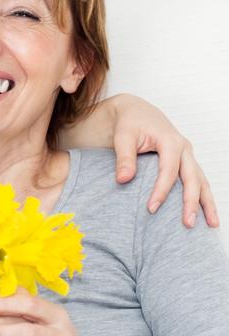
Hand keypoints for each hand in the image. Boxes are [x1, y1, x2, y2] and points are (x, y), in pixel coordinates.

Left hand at [111, 94, 217, 227]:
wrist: (136, 111)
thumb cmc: (129, 123)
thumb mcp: (123, 136)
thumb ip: (124, 158)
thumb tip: (123, 180)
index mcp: (170, 141)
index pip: (169, 171)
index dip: (161, 191)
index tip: (152, 208)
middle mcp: (184, 148)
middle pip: (193, 178)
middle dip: (192, 202)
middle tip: (188, 224)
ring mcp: (188, 155)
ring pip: (202, 181)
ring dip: (207, 202)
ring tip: (212, 224)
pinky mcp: (186, 160)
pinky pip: (198, 180)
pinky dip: (203, 196)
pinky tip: (206, 213)